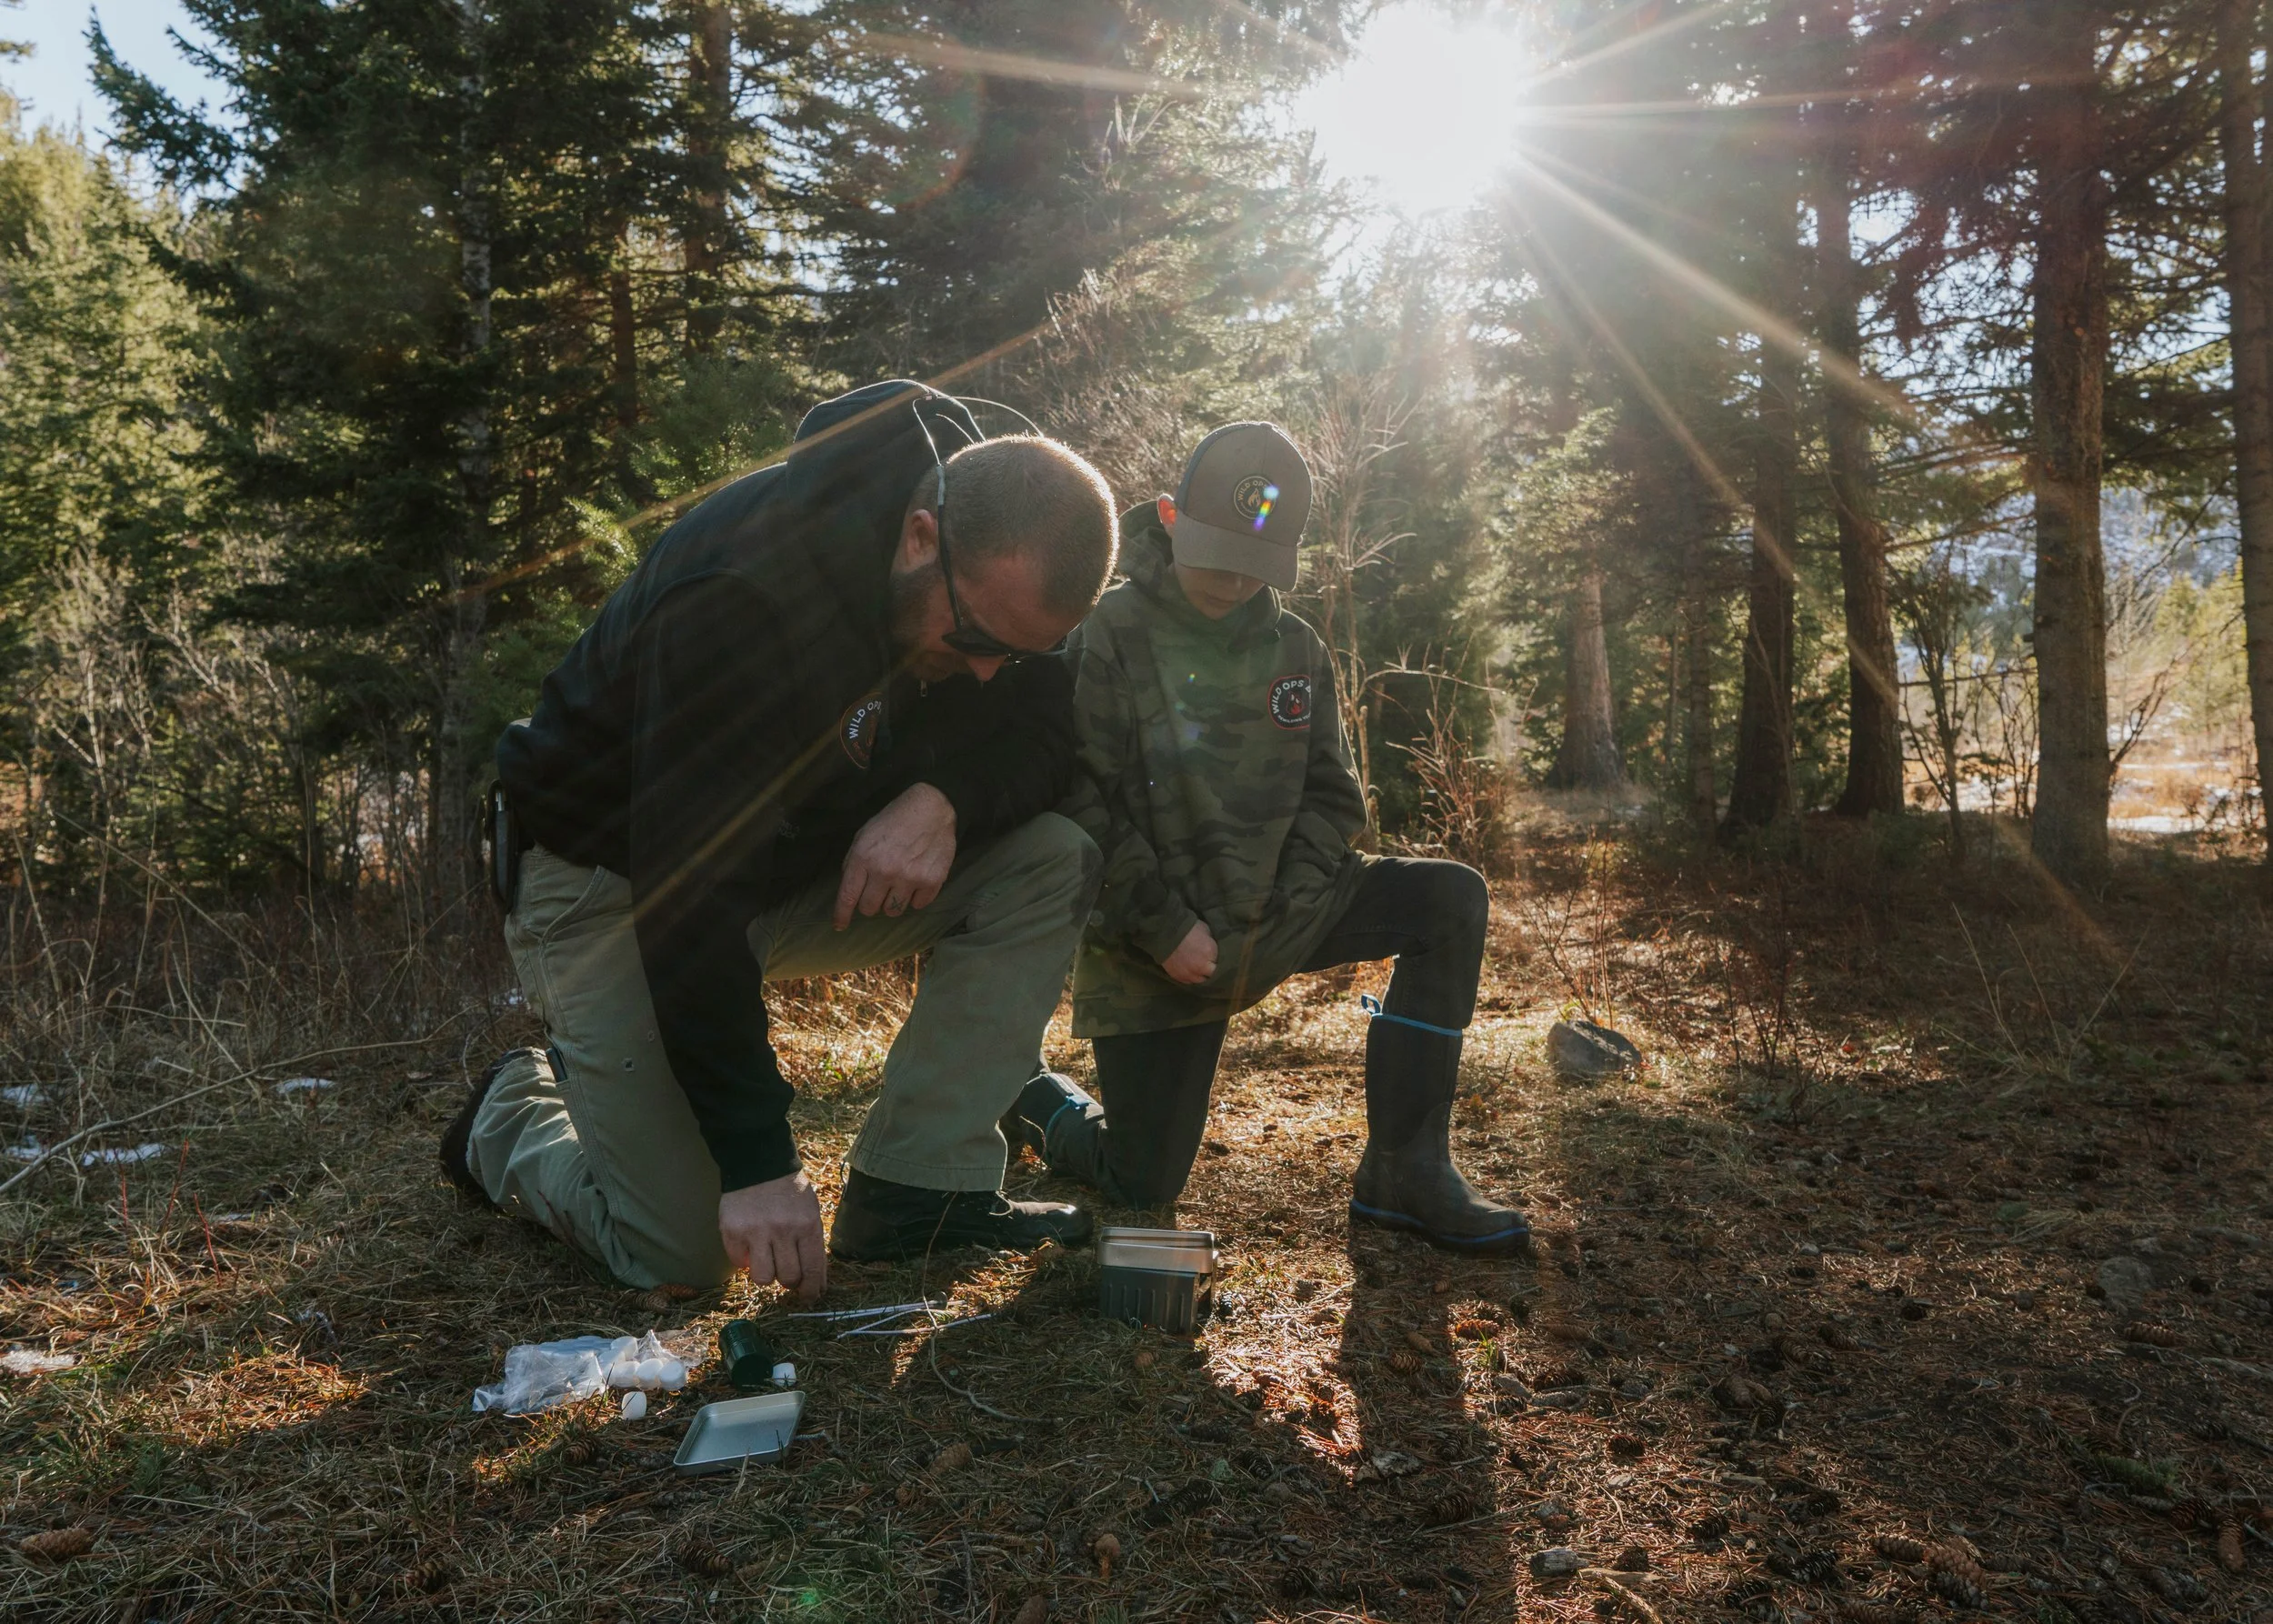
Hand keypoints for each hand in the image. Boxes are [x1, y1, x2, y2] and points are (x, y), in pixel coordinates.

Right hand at [719, 1171, 827, 1300]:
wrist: (760, 1164)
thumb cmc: (790, 1194)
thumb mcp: (811, 1214)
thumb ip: (813, 1248)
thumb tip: (816, 1284)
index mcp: (807, 1226)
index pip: (812, 1270)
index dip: (811, 1290)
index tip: (809, 1297)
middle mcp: (782, 1230)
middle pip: (788, 1278)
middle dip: (790, 1281)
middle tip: (787, 1272)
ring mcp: (755, 1232)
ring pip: (763, 1278)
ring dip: (767, 1273)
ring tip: (767, 1259)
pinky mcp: (732, 1232)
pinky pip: (739, 1263)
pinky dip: (745, 1260)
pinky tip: (750, 1246)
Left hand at [834, 782, 956, 929]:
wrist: (932, 807)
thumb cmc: (894, 820)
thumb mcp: (864, 835)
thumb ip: (855, 863)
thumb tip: (850, 891)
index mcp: (864, 857)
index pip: (848, 896)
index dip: (841, 915)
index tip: (839, 925)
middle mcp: (885, 871)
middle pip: (870, 909)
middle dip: (871, 902)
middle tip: (879, 888)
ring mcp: (910, 877)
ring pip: (893, 911)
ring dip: (893, 901)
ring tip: (900, 882)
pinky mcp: (932, 881)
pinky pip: (918, 905)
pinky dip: (916, 897)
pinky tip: (917, 879)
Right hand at [1161, 919, 1217, 984]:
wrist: (1165, 932)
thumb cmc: (1187, 928)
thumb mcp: (1206, 930)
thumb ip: (1211, 943)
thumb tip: (1214, 950)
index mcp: (1210, 953)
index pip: (1221, 964)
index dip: (1218, 961)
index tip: (1216, 958)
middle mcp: (1201, 967)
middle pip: (1211, 975)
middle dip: (1211, 970)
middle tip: (1209, 964)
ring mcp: (1189, 974)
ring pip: (1199, 980)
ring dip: (1200, 975)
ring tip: (1198, 968)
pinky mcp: (1178, 976)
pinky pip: (1187, 981)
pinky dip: (1189, 977)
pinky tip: (1189, 971)